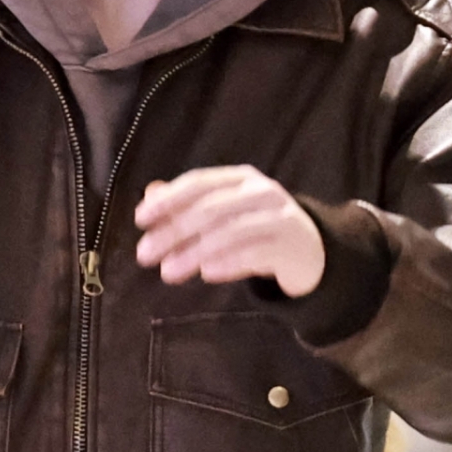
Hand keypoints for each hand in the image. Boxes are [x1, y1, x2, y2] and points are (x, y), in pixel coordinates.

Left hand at [135, 166, 325, 297]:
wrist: (310, 251)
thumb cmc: (259, 229)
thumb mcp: (224, 214)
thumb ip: (188, 205)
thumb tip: (150, 196)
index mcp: (240, 178)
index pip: (199, 183)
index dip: (169, 199)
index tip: (140, 219)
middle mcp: (261, 192)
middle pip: (210, 208)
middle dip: (174, 230)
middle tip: (145, 254)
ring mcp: (279, 217)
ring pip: (230, 231)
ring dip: (194, 252)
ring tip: (169, 272)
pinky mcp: (291, 246)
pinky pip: (256, 252)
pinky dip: (229, 262)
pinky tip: (207, 273)